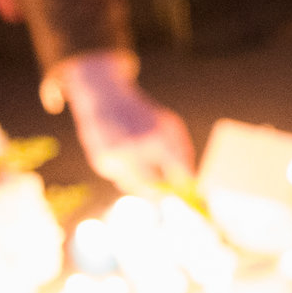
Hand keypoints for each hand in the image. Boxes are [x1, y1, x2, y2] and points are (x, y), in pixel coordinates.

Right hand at [57, 53, 193, 191]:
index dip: (183, 184)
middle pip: (155, 188)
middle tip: (167, 193)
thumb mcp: (169, 126)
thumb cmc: (143, 116)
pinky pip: (121, 180)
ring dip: (142, 181)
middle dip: (163, 192)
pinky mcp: (102, 163)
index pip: (178, 173)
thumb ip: (181, 153)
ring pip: (137, 187)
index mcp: (159, 138)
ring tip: (138, 158)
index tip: (188, 189)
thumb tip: (189, 183)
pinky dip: (126, 172)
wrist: (105, 99)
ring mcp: (117, 158)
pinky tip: (121, 153)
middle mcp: (137, 150)